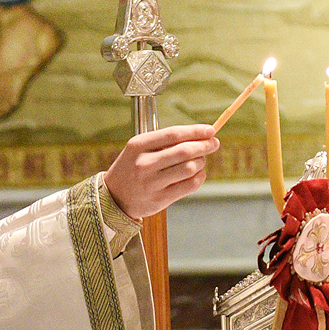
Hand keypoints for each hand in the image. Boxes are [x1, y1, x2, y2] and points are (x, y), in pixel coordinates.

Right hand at [104, 124, 218, 221]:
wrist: (114, 197)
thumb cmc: (132, 168)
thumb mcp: (139, 149)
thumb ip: (164, 142)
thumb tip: (198, 136)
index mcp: (138, 145)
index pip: (173, 134)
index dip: (195, 131)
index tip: (210, 130)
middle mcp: (144, 163)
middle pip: (184, 151)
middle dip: (204, 146)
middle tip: (214, 143)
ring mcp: (152, 182)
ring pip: (189, 168)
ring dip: (201, 162)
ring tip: (200, 160)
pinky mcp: (161, 199)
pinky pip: (189, 185)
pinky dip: (199, 177)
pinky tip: (198, 174)